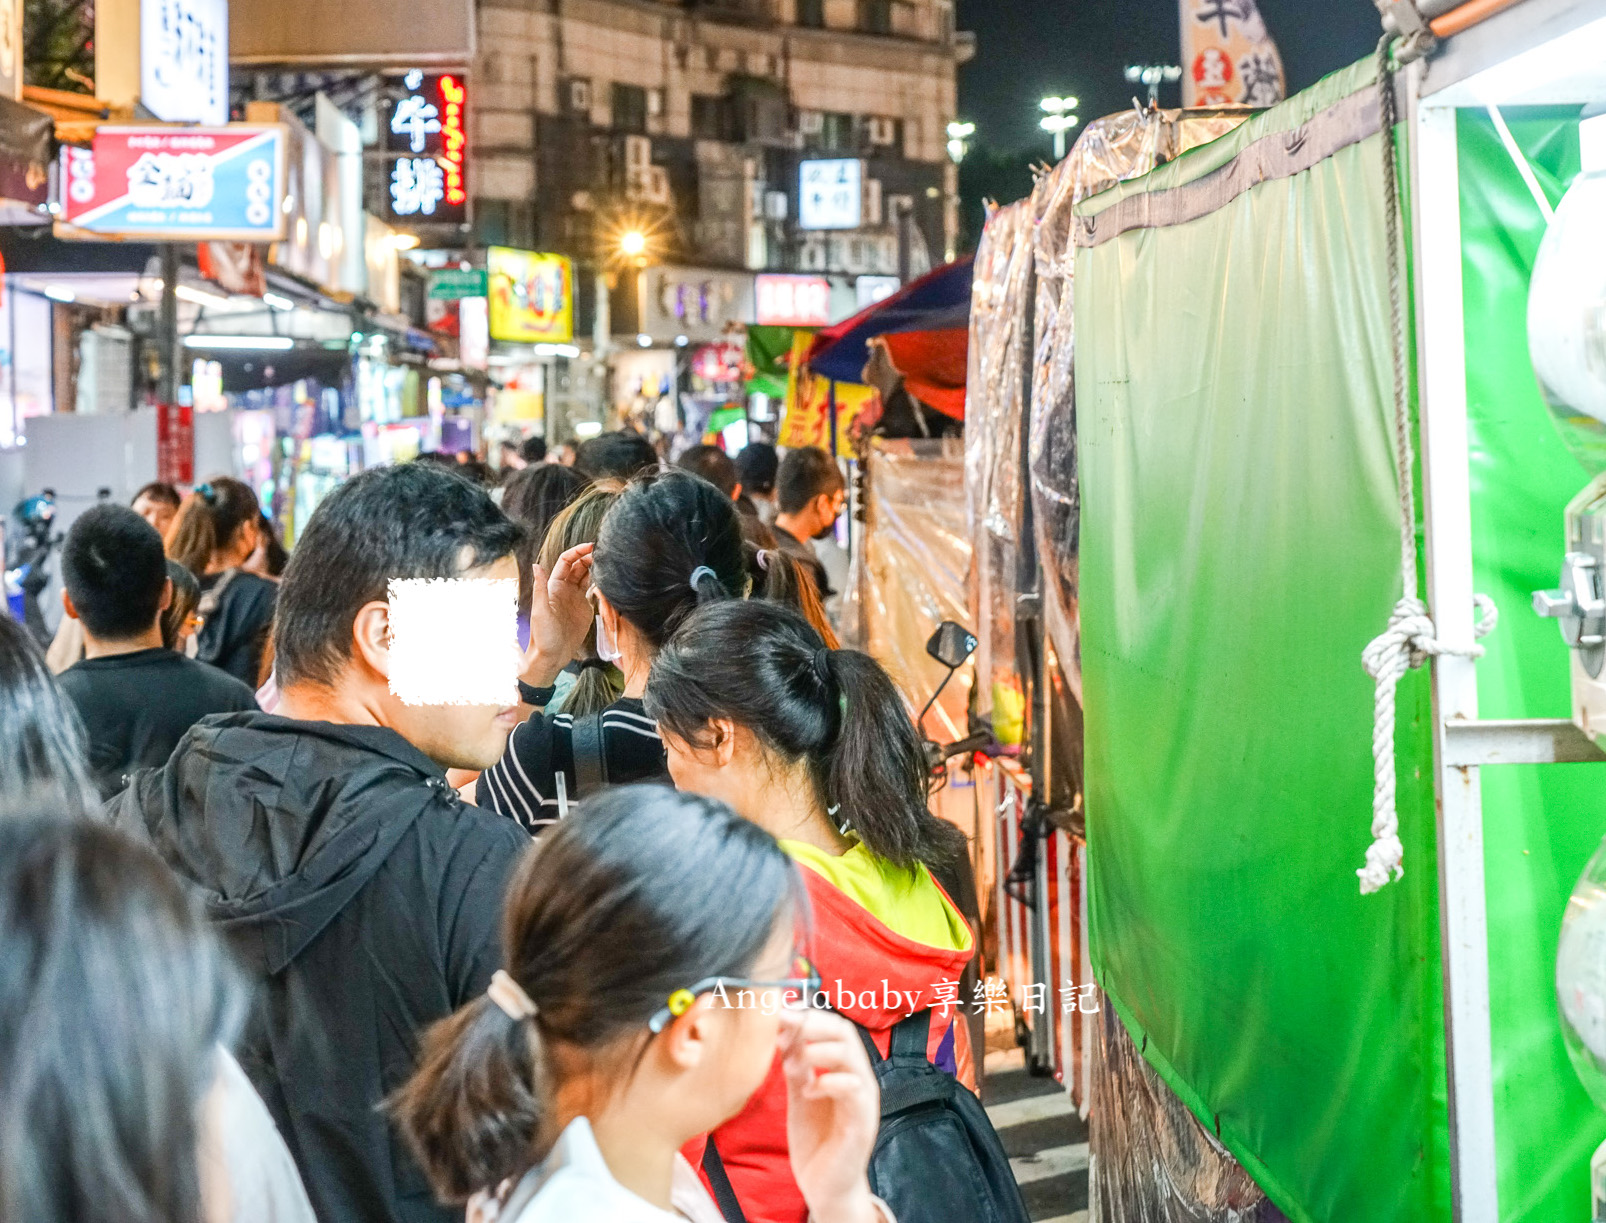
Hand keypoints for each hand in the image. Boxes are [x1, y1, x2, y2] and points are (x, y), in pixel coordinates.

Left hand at [521, 543, 594, 687]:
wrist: (552, 656)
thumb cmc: (543, 636)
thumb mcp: (540, 612)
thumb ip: (540, 588)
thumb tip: (536, 565)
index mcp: (553, 587)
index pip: (566, 562)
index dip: (577, 552)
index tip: (591, 547)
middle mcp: (564, 589)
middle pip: (577, 565)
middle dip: (588, 556)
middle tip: (604, 552)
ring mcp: (575, 598)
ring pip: (585, 575)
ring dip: (594, 566)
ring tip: (607, 561)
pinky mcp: (584, 608)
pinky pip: (592, 589)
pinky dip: (599, 581)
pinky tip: (607, 577)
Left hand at [780, 1010, 881, 1222]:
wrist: (825, 1185)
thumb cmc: (815, 1139)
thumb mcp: (800, 1094)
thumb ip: (796, 1066)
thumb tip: (782, 1032)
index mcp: (844, 1068)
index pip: (834, 1026)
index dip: (807, 1015)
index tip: (779, 1012)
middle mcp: (858, 1077)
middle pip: (844, 1032)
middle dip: (812, 1024)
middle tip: (785, 1029)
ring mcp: (863, 1099)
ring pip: (850, 1055)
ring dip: (817, 1051)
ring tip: (794, 1064)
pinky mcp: (862, 1121)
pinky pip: (853, 1089)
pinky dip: (827, 1082)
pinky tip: (808, 1092)